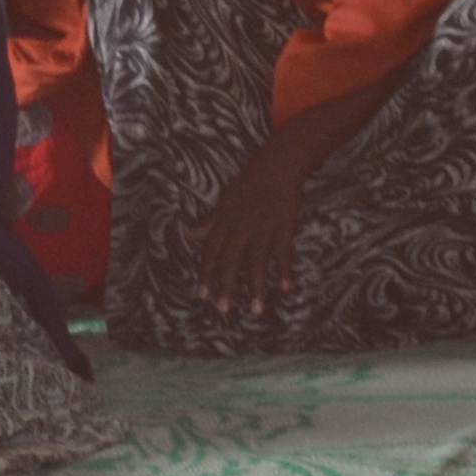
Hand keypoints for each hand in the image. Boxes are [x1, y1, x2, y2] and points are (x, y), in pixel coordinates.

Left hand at [196, 137, 313, 316]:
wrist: (277, 163)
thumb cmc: (249, 183)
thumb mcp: (225, 202)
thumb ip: (210, 223)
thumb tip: (190, 236)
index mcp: (224, 222)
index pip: (211, 253)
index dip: (206, 274)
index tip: (202, 296)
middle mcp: (241, 228)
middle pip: (231, 262)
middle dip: (226, 287)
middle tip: (223, 310)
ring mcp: (263, 228)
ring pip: (257, 263)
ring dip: (257, 288)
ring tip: (257, 311)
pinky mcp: (283, 226)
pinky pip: (283, 252)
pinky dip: (284, 270)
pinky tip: (286, 288)